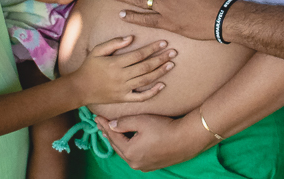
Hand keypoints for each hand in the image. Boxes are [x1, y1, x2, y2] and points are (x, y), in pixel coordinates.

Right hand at [68, 36, 175, 105]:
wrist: (80, 88)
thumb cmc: (89, 66)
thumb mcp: (97, 50)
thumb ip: (114, 43)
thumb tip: (131, 38)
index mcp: (115, 63)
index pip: (139, 55)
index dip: (152, 48)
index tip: (164, 43)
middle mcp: (121, 77)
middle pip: (146, 67)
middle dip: (161, 59)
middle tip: (174, 52)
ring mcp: (123, 89)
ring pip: (146, 81)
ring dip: (160, 72)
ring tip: (171, 64)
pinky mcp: (123, 98)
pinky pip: (141, 97)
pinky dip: (152, 92)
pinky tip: (162, 85)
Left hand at [93, 111, 212, 170]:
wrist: (186, 139)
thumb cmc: (164, 128)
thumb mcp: (141, 121)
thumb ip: (124, 122)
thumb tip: (111, 125)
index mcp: (130, 152)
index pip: (113, 136)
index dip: (104, 125)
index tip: (97, 117)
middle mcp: (134, 162)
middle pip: (117, 146)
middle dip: (109, 134)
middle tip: (101, 124)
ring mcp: (144, 166)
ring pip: (126, 152)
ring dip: (119, 141)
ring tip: (112, 133)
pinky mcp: (152, 165)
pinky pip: (135, 155)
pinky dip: (129, 147)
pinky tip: (128, 141)